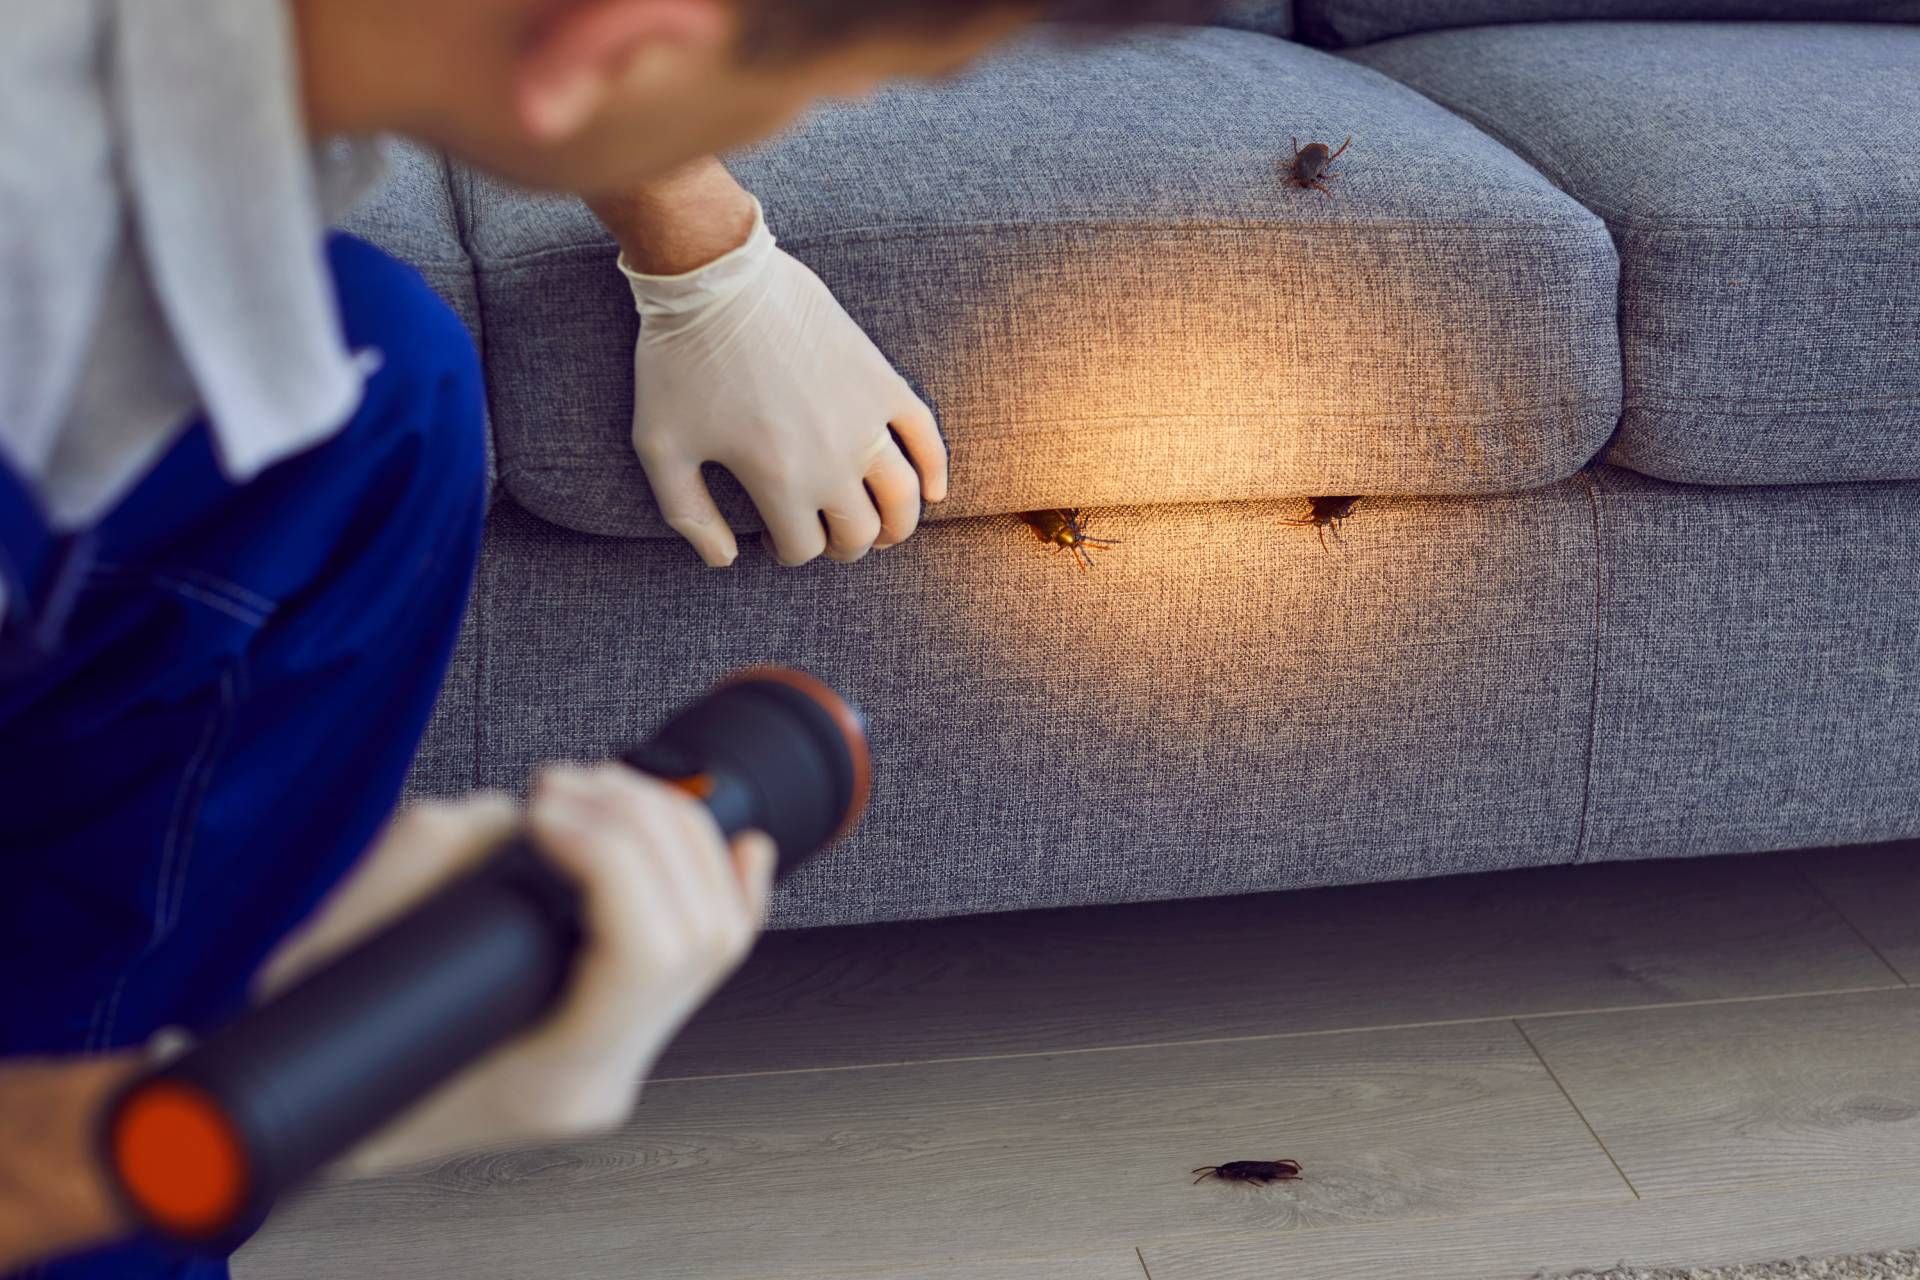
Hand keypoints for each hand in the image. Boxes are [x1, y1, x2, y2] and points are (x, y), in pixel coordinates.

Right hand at [257, 769, 775, 1172]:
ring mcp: (630, 1054)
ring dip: (667, 835)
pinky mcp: (628, 1023)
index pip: (645, 955)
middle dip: (638, 827)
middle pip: (696, 928)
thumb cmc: (320, 1051)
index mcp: (550, 1080)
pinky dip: (729, 886)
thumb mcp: (332, 960)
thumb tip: (503, 813)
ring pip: (719, 929)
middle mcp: (607, 1073)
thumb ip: (416, 868)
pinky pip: (718, 952)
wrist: (322, 1115)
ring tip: (589, 788)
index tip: (540, 809)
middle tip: (557, 783)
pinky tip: (741, 844)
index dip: (608, 855)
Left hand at [622, 199, 946, 567]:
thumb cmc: (680, 362)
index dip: (787, 552)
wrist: (716, 278)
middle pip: (859, 532)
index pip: (804, 548)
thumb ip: (688, 514)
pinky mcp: (881, 381)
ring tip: (881, 530)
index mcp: (780, 482)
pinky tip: (934, 491)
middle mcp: (833, 460)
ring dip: (896, 526)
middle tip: (821, 535)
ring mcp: (865, 420)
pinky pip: (926, 435)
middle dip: (841, 546)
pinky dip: (936, 469)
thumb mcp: (659, 446)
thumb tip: (725, 560)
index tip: (771, 539)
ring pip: (904, 498)